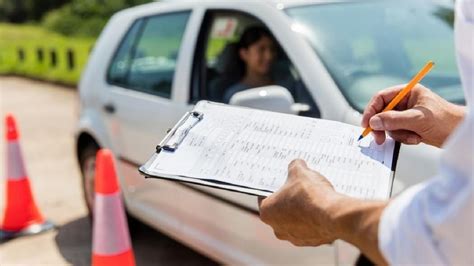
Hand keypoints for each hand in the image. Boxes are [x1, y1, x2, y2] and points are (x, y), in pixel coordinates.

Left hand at [258, 159, 388, 264]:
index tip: (282, 181)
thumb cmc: (310, 195)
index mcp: (267, 212)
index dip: (274, 187)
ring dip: (302, 211)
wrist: (333, 215)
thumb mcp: (299, 172)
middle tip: (299, 187)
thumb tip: (297, 165)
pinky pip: (311, 227)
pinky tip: (322, 208)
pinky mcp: (312, 241)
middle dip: (289, 199)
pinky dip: (315, 219)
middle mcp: (277, 228)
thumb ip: (294, 166)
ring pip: (296, 220)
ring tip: (313, 197)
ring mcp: (295, 237)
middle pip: (280, 210)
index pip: (264, 197)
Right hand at [362, 84, 464, 146]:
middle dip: (383, 126)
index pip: (381, 98)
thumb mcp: (417, 119)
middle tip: (379, 139)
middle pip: (382, 113)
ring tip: (413, 137)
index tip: (367, 124)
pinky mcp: (410, 126)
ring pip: (389, 125)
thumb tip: (373, 122)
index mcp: (408, 92)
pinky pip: (397, 133)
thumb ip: (393, 120)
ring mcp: (407, 115)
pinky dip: (404, 138)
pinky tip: (417, 138)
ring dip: (398, 134)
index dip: (371, 110)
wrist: (461, 134)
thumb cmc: (446, 121)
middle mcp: (406, 102)